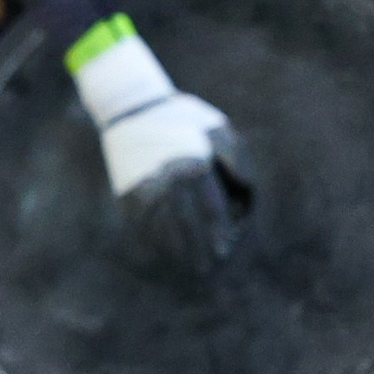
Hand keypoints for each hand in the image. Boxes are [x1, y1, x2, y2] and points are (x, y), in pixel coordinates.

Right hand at [99, 94, 250, 275]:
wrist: (131, 106)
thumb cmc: (181, 117)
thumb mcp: (217, 126)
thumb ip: (238, 157)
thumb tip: (246, 189)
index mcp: (195, 166)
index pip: (212, 212)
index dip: (219, 234)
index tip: (225, 251)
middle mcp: (169, 180)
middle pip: (188, 226)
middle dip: (199, 250)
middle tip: (207, 267)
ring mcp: (145, 187)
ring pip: (164, 229)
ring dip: (177, 250)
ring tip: (187, 265)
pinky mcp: (127, 192)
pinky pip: (144, 223)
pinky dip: (154, 239)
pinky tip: (163, 249)